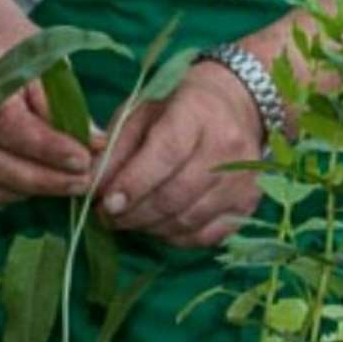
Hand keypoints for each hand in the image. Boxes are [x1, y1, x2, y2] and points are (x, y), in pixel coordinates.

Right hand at [0, 28, 98, 204]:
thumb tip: (96, 145)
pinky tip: (44, 182)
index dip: (48, 148)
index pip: (10, 127)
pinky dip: (15, 191)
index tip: (83, 159)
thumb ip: (66, 107)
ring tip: (71, 182)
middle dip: (44, 179)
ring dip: (33, 189)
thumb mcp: (47, 65)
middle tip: (84, 180)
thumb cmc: (18, 53)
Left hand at [94, 62, 263, 247]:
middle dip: (134, 213)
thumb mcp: (141, 111)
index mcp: (197, 114)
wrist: (236, 104)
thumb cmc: (179, 105)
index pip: (166, 155)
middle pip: (175, 195)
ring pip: (188, 220)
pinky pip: (206, 235)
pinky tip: (158, 225)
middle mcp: (226, 148)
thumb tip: (93, 186)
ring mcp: (242, 179)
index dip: (134, 184)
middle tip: (108, 216)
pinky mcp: (248, 203)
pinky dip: (176, 237)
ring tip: (129, 220)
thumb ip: (116, 147)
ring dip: (150, 227)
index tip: (106, 203)